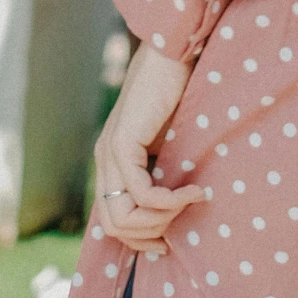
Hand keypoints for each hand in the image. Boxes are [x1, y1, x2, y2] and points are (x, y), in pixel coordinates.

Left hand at [92, 39, 207, 254]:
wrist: (174, 54)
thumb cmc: (178, 93)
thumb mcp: (168, 143)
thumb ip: (162, 171)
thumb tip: (174, 212)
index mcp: (111, 162)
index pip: (113, 220)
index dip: (138, 239)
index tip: (167, 243)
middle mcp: (104, 160)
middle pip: (114, 226)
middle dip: (150, 235)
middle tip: (179, 224)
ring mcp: (109, 152)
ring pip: (123, 216)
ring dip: (161, 220)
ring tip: (189, 202)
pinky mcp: (123, 144)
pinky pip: (142, 194)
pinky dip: (169, 201)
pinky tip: (192, 191)